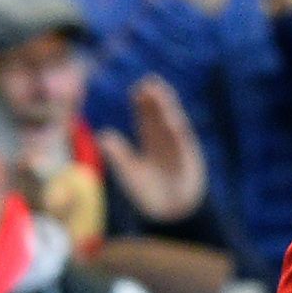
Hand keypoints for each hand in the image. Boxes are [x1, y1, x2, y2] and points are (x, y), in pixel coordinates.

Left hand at [98, 76, 206, 223]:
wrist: (170, 211)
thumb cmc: (148, 193)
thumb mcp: (129, 172)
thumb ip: (119, 154)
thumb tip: (103, 135)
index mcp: (150, 143)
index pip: (146, 119)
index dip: (142, 105)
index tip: (137, 89)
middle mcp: (164, 141)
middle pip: (159, 116)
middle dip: (155, 100)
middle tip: (149, 80)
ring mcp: (177, 147)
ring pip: (171, 122)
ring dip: (166, 107)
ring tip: (160, 92)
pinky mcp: (188, 156)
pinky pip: (181, 140)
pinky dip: (175, 128)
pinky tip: (169, 116)